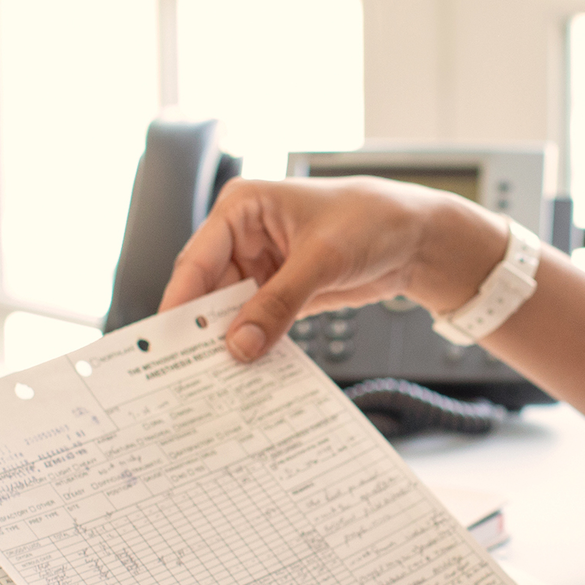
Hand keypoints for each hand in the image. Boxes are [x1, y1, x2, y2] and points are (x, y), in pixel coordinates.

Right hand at [159, 177, 509, 361]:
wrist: (416, 237)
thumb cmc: (371, 221)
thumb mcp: (322, 260)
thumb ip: (279, 303)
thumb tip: (241, 346)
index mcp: (242, 208)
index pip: (197, 259)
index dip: (181, 301)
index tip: (168, 340)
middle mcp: (244, 236)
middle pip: (208, 290)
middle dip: (204, 328)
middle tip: (190, 370)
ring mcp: (261, 266)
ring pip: (230, 311)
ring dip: (229, 341)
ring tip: (218, 376)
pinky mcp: (279, 291)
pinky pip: (256, 322)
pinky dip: (254, 344)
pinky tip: (248, 369)